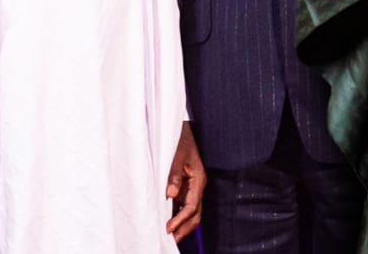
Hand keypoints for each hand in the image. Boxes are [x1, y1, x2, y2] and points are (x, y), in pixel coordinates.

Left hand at [165, 121, 205, 240]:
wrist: (183, 129)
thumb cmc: (181, 140)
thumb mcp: (176, 155)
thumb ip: (174, 174)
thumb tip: (171, 194)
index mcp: (199, 179)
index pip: (191, 207)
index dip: (180, 220)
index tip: (169, 228)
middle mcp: (197, 186)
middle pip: (195, 214)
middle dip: (184, 228)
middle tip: (171, 239)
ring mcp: (192, 187)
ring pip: (190, 211)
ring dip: (181, 223)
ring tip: (169, 234)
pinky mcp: (185, 185)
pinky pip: (184, 204)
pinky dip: (178, 214)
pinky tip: (169, 221)